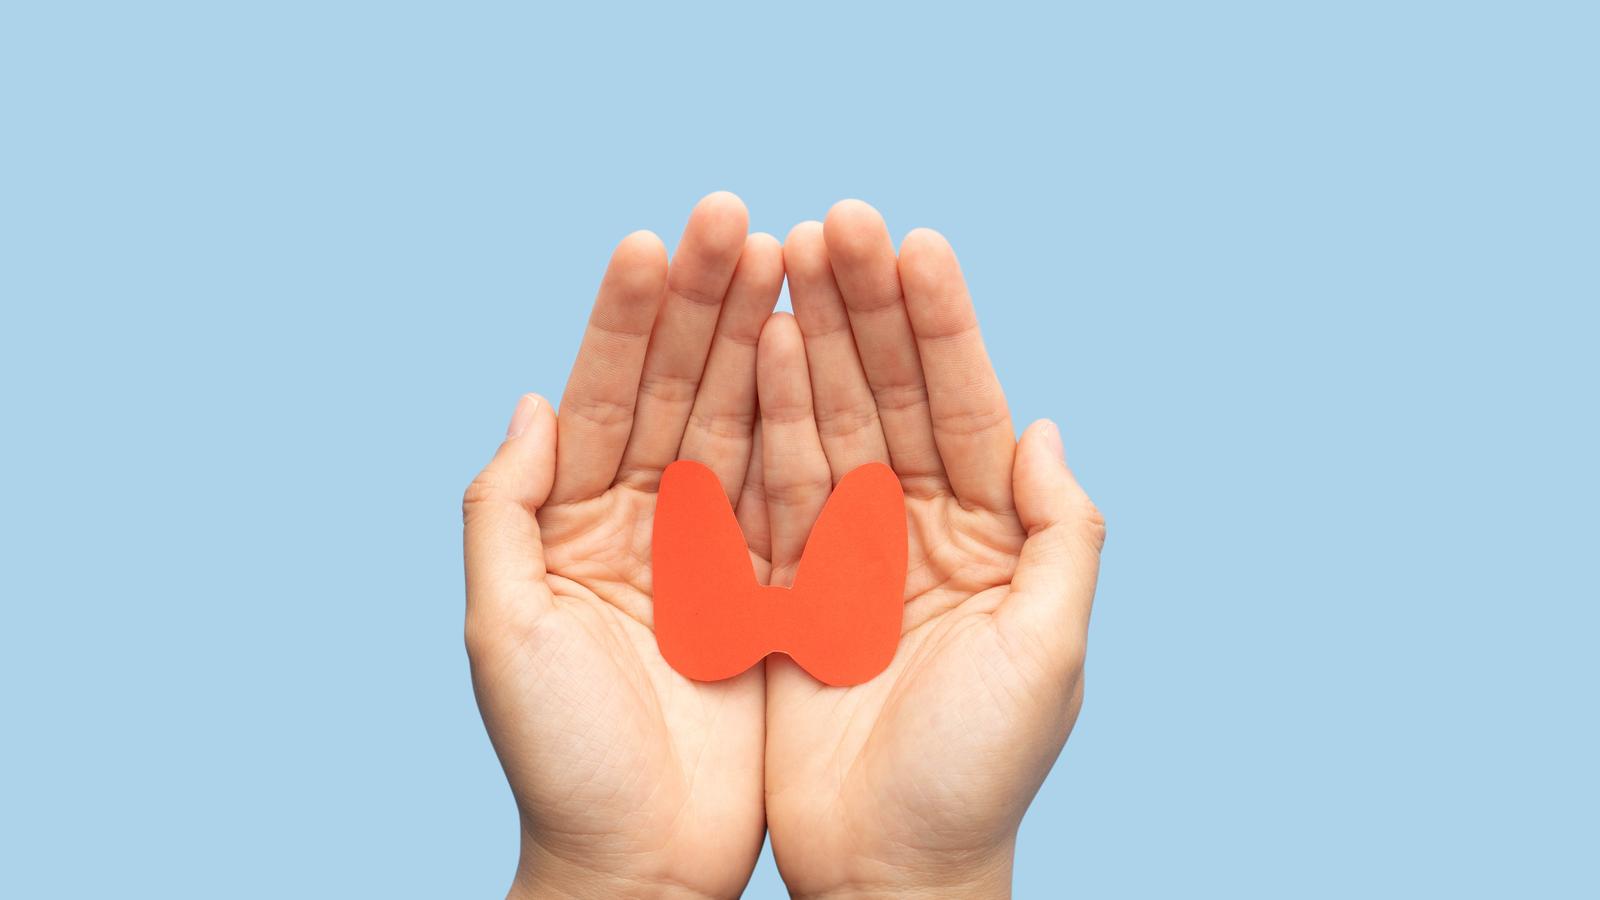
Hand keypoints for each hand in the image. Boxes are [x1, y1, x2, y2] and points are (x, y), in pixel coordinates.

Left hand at [463, 193, 782, 897]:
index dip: (628, 320)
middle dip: (705, 304)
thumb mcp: (499, 631)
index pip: (601, 395)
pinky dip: (805, 422)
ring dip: (760, 339)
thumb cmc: (556, 759)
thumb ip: (501, 510)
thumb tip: (529, 402)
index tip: (658, 242)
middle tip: (738, 217)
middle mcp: (638, 521)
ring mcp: (707, 548)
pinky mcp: (767, 586)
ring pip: (737, 422)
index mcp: (570, 522)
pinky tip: (821, 354)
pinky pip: (789, 488)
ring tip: (791, 257)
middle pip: (676, 389)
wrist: (638, 864)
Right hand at [757, 201, 1104, 897]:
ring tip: (781, 257)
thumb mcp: (1050, 655)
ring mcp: (850, 552)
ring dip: (806, 342)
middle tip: (833, 222)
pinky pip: (769, 486)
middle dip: (864, 309)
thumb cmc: (978, 776)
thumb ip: (1064, 536)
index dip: (940, 327)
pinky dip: (760, 418)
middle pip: (889, 396)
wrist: (889, 871)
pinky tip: (748, 349)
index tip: (912, 244)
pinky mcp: (786, 585)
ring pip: (825, 424)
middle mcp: (921, 530)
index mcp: (992, 538)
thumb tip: (1046, 428)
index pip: (964, 407)